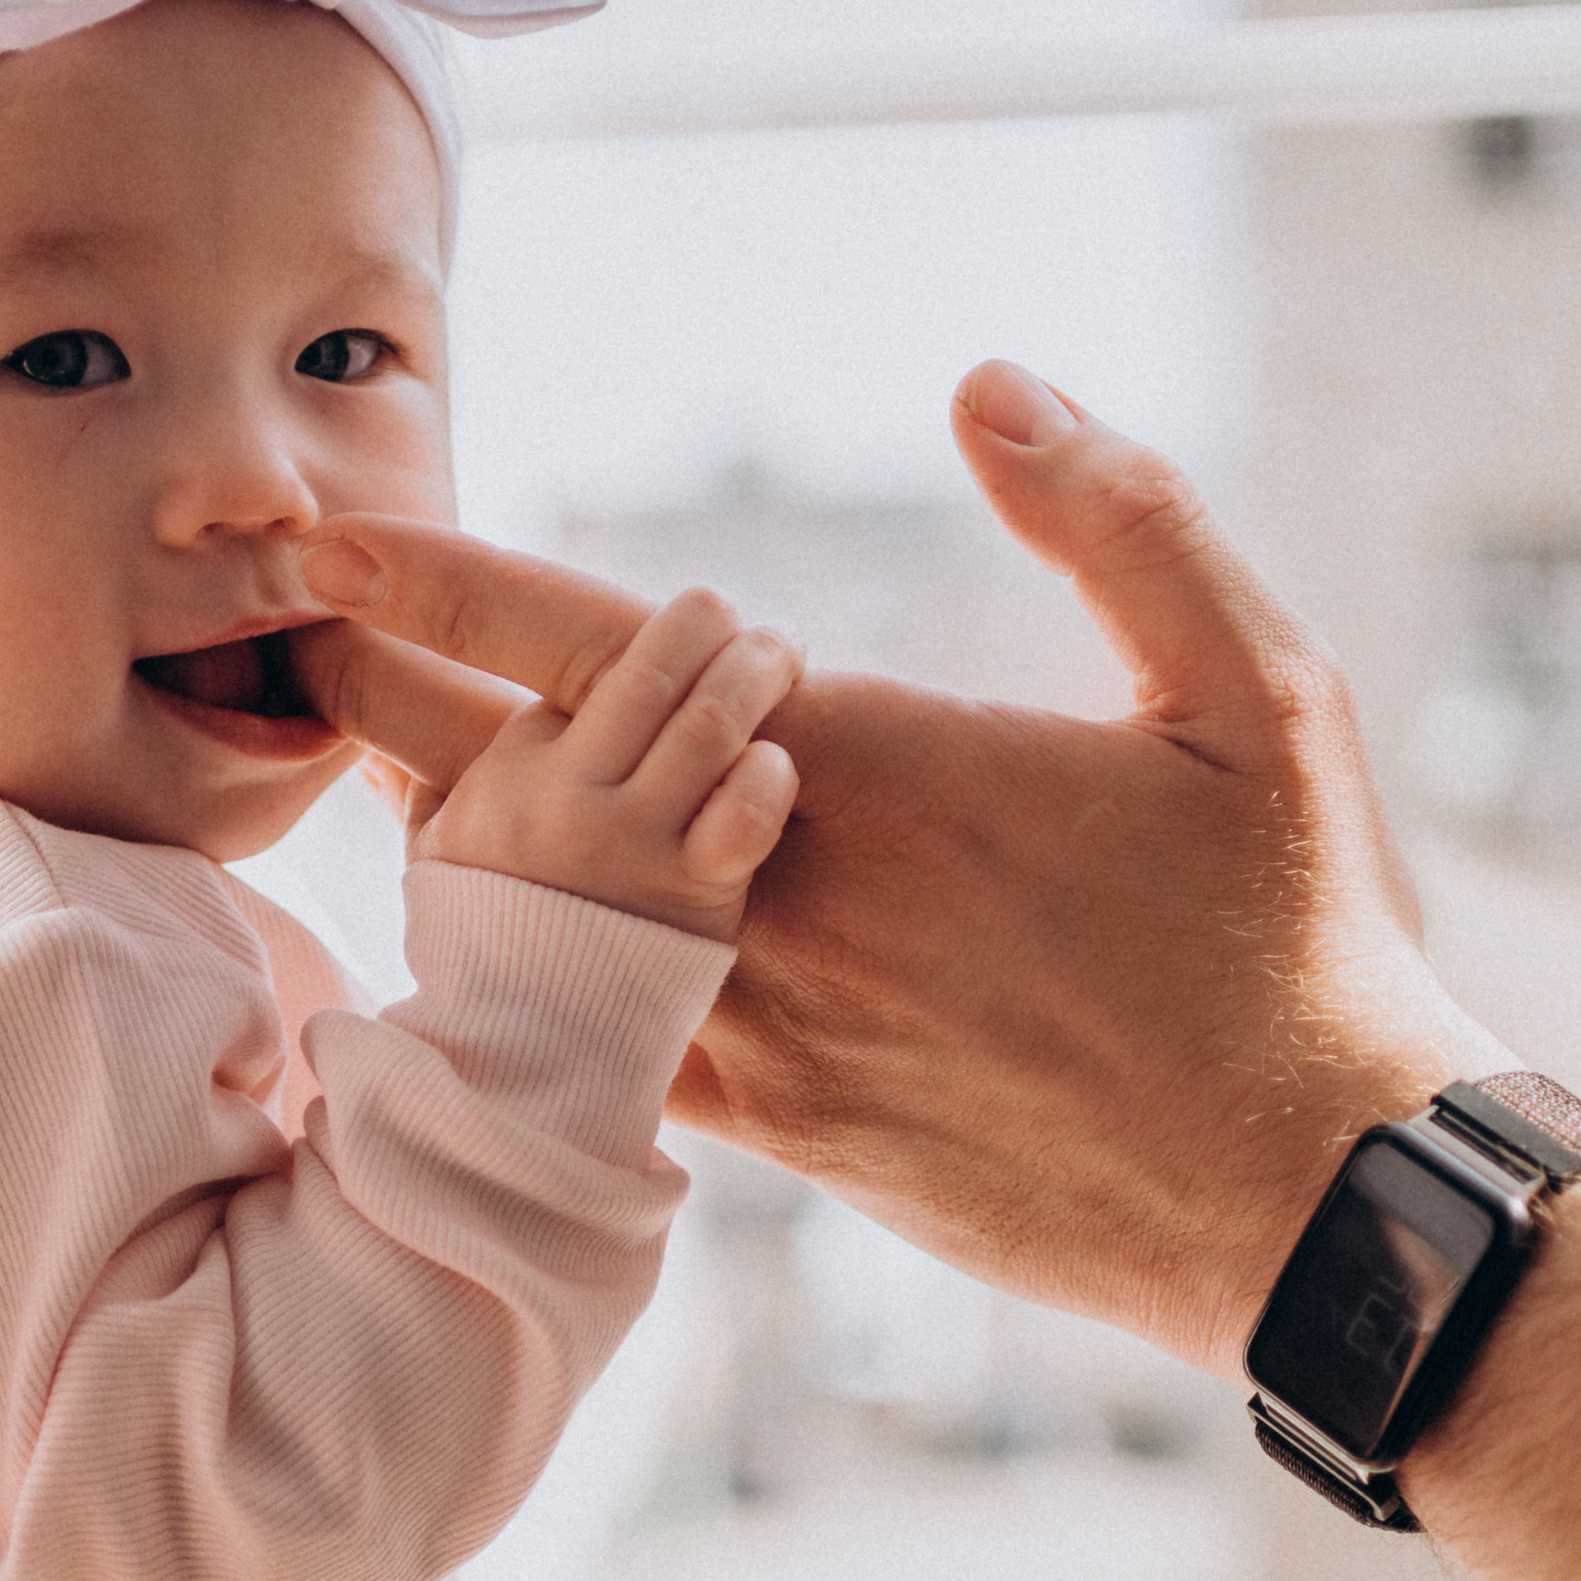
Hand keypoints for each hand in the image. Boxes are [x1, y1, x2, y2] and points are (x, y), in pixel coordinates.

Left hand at [291, 361, 1509, 1376]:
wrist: (1301, 1196)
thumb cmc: (1291, 940)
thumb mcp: (1256, 693)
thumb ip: (1116, 519)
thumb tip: (987, 384)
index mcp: (862, 771)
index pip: (608, 651)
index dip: (452, 587)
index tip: (330, 539)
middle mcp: (773, 900)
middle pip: (518, 784)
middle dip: (381, 699)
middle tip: (279, 638)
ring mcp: (761, 1030)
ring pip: (535, 927)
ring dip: (439, 839)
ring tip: (355, 763)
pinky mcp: (777, 1130)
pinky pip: (600, 1040)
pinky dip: (529, 977)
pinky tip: (489, 936)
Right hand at [362, 579, 800, 940]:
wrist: (524, 1071)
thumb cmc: (486, 957)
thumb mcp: (435, 856)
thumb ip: (418, 780)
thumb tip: (375, 731)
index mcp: (506, 774)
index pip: (564, 662)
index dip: (618, 637)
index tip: (666, 624)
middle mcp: (563, 797)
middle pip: (643, 669)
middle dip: (697, 622)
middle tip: (729, 613)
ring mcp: (629, 845)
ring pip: (703, 723)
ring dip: (751, 674)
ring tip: (780, 652)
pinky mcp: (694, 897)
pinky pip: (742, 814)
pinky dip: (765, 781)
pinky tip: (775, 765)